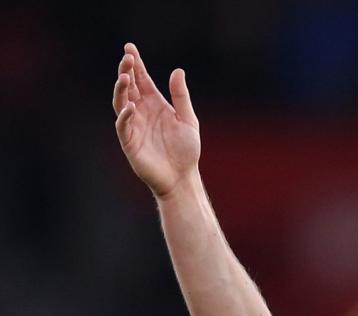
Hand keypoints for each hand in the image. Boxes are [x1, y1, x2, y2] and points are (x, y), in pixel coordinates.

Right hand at [112, 42, 200, 197]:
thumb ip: (181, 96)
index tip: (130, 48)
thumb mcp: (188, 119)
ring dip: (121, 89)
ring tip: (125, 77)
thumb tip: (177, 71)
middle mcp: (141, 111)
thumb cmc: (186, 150)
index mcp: (155, 104)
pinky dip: (124, 116)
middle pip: (129, 87)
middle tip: (127, 57)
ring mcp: (133, 125)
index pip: (142, 80)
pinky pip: (123, 126)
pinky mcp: (129, 141)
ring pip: (121, 102)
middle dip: (126, 71)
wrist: (182, 177)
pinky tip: (130, 107)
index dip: (136, 64)